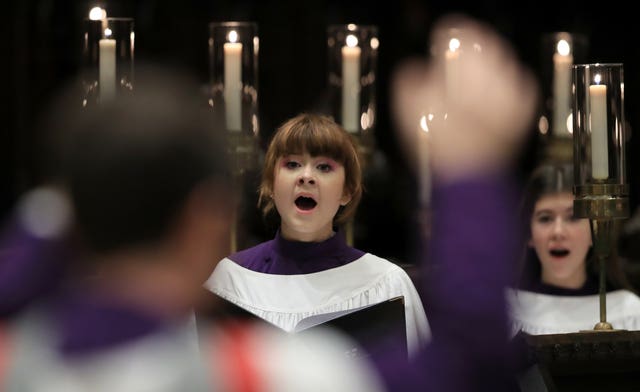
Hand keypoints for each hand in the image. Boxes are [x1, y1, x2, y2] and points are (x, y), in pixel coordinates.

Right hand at [392, 14, 539, 182]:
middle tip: (457, 61)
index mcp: (463, 72)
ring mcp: (512, 92)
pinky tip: (492, 96)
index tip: (443, 42)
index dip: (448, 38)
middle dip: (470, 51)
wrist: (469, 177)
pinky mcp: (523, 107)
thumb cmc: (441, 147)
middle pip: (484, 44)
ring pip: (503, 61)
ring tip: (473, 81)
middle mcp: (492, 76)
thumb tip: (414, 71)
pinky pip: (519, 83)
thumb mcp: (410, 112)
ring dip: (488, 66)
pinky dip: (506, 85)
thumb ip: (410, 81)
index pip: (460, 35)